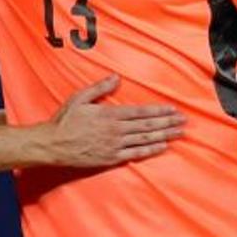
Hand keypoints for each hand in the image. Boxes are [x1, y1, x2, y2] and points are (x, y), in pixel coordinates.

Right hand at [43, 75, 185, 166]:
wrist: (52, 145)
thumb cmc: (64, 121)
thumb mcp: (79, 98)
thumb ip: (99, 88)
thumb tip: (116, 78)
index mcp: (109, 114)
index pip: (140, 112)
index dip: (159, 111)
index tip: (173, 109)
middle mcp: (115, 130)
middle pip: (147, 126)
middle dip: (168, 123)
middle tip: (184, 121)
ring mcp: (114, 145)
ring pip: (145, 139)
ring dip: (164, 136)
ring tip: (179, 133)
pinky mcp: (111, 158)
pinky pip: (135, 154)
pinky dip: (150, 150)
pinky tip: (162, 147)